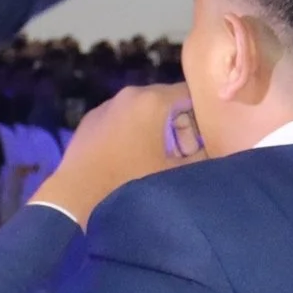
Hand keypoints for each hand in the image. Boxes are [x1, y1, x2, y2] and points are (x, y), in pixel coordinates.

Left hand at [32, 83, 203, 228]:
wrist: (74, 198)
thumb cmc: (130, 183)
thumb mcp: (178, 173)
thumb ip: (204, 156)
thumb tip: (219, 149)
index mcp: (152, 100)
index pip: (193, 94)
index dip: (206, 118)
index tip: (209, 143)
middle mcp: (129, 94)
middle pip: (169, 102)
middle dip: (182, 128)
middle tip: (186, 159)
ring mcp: (106, 106)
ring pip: (145, 111)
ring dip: (159, 132)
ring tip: (160, 163)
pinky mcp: (91, 121)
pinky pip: (123, 121)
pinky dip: (135, 134)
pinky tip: (134, 161)